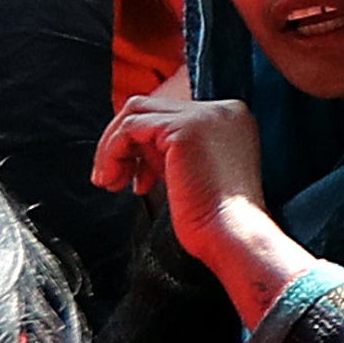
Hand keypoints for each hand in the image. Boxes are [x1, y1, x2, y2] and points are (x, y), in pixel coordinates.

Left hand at [95, 88, 275, 267]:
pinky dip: (112, 152)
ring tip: (110, 181)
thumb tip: (135, 148)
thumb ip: (171, 151)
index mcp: (230, 119)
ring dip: (113, 148)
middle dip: (124, 142)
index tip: (135, 177)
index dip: (144, 144)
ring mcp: (205, 115)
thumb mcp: (194, 172)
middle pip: (151, 107)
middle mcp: (222, 110)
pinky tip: (114, 179)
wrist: (234, 235)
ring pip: (136, 112)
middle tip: (114, 176)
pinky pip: (130, 128)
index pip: (170, 114)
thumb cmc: (217, 219)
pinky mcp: (184, 128)